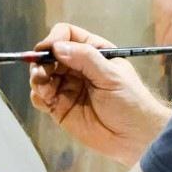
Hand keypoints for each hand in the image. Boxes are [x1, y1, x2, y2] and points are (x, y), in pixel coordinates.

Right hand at [29, 24, 171, 165]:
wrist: (133, 136)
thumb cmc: (130, 101)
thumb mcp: (111, 76)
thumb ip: (86, 59)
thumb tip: (57, 47)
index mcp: (94, 52)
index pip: (67, 35)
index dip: (55, 39)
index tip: (48, 49)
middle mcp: (77, 66)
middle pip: (49, 54)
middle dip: (42, 60)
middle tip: (42, 72)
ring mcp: (67, 86)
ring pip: (42, 74)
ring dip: (37, 78)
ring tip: (44, 87)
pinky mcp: (60, 106)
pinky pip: (40, 96)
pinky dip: (37, 95)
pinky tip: (46, 99)